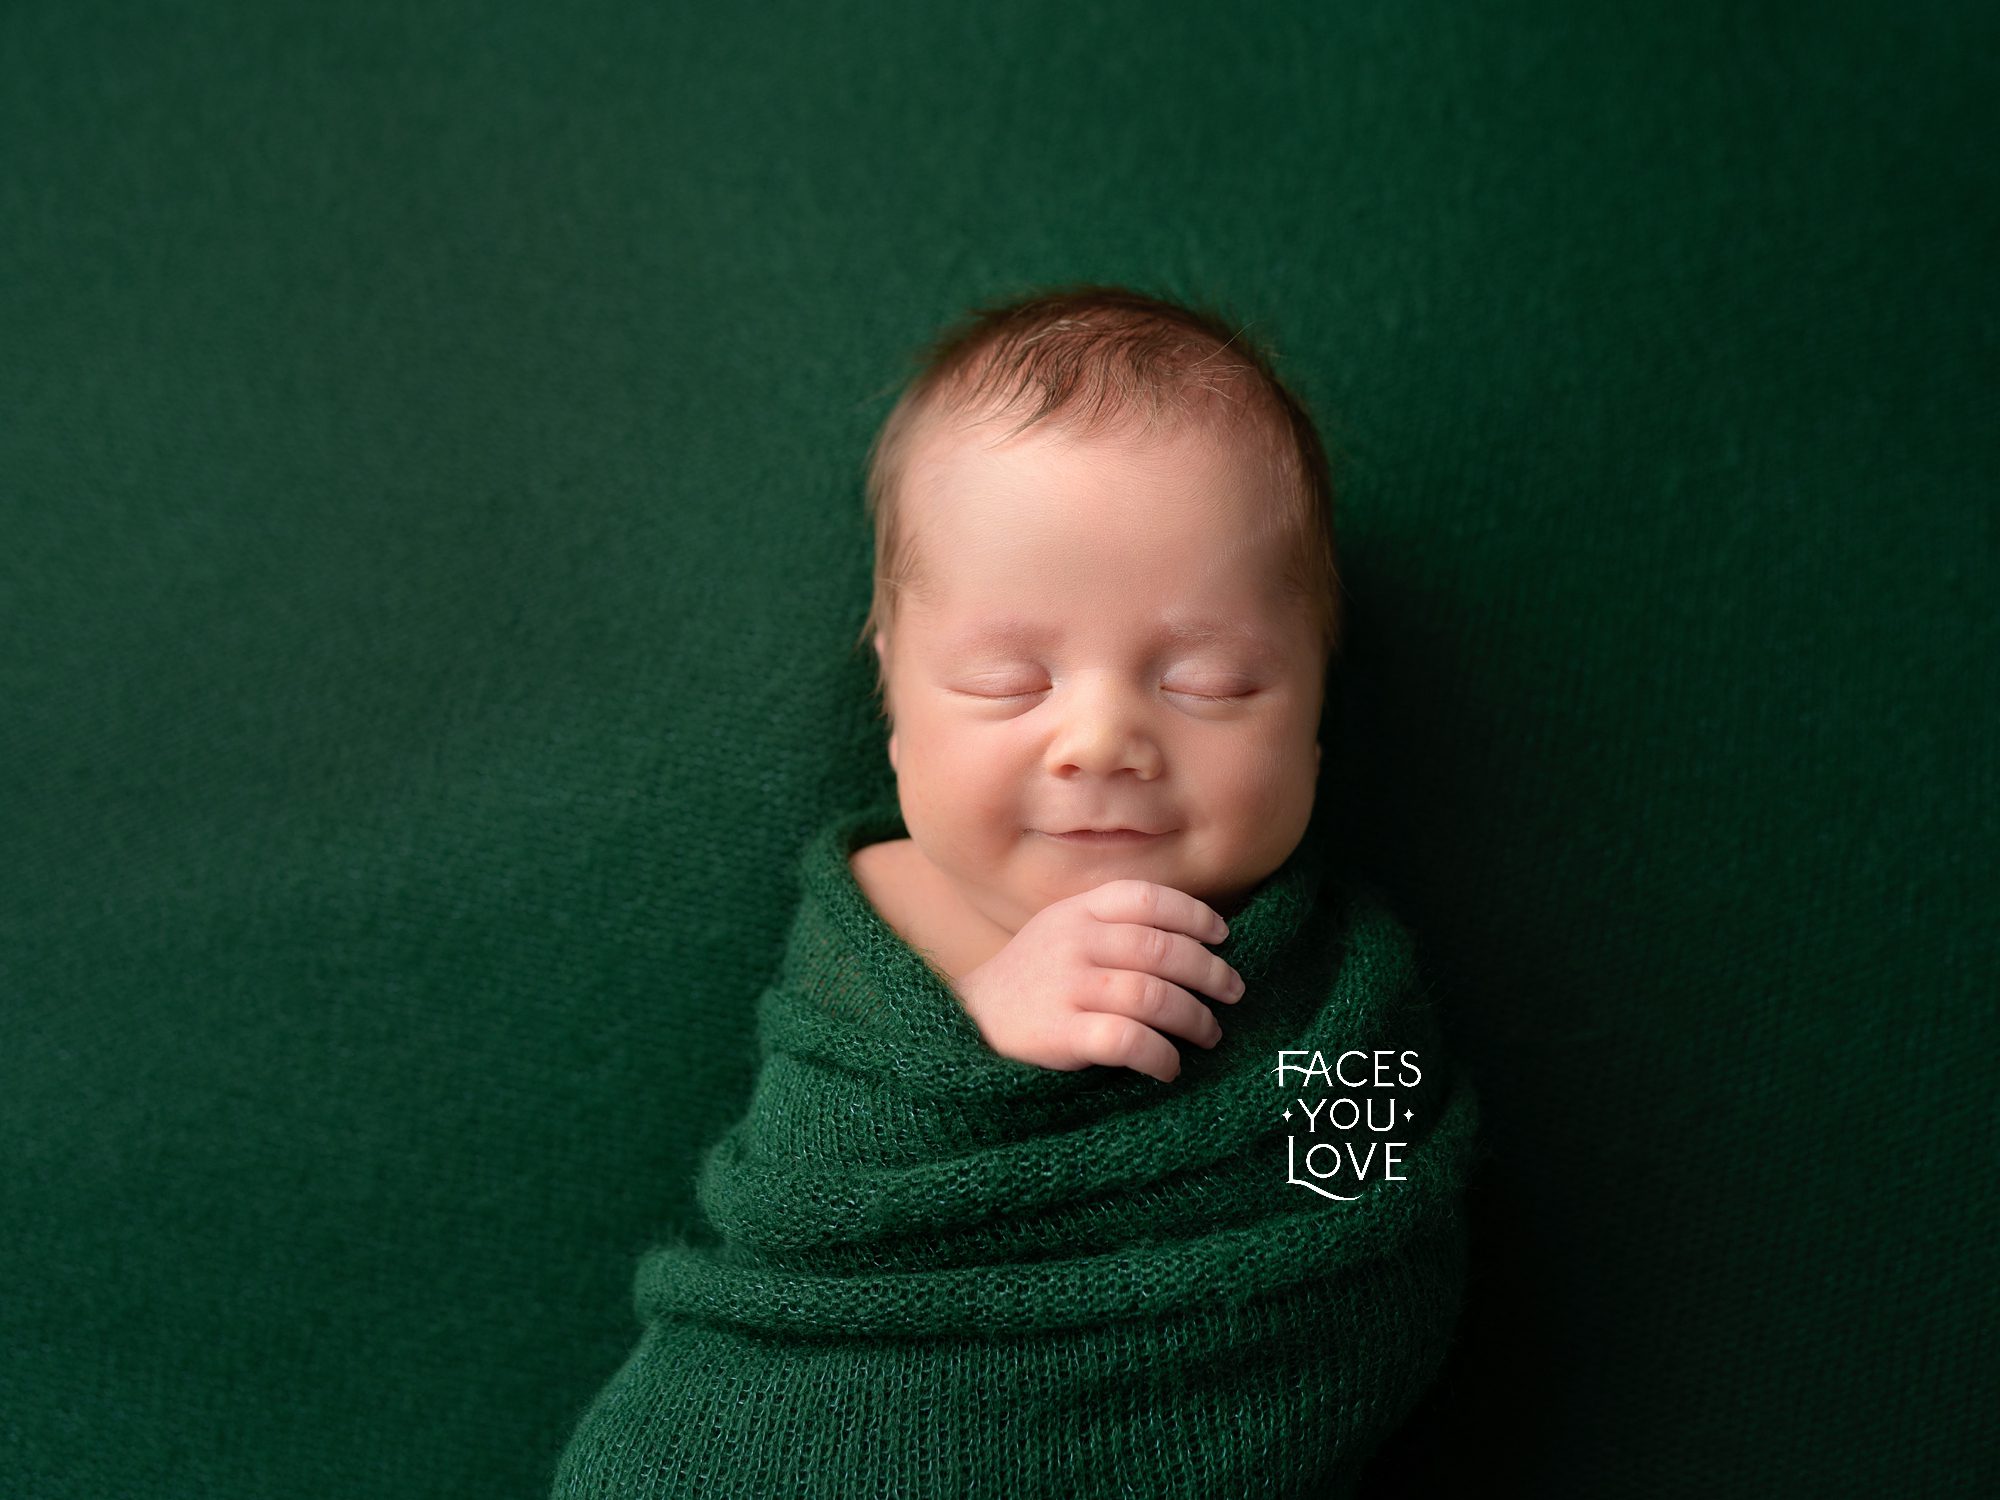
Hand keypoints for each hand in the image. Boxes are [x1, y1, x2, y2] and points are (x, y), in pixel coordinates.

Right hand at [950, 879, 1246, 1082]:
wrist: (967, 1023)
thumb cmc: (1033, 979)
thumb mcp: (1062, 932)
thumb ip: (1114, 925)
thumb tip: (1196, 941)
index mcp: (1077, 912)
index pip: (1147, 898)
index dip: (1193, 915)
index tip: (1221, 937)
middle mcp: (1073, 942)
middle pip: (1162, 949)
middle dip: (1210, 972)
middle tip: (1232, 992)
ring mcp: (1066, 987)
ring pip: (1154, 996)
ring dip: (1195, 1018)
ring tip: (1210, 1034)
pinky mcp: (1060, 1034)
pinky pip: (1128, 1041)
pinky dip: (1160, 1056)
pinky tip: (1169, 1067)